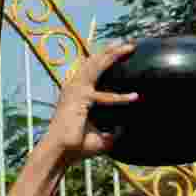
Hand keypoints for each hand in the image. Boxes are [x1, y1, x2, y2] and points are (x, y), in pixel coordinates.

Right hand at [45, 42, 138, 164]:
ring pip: (96, 66)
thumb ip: (114, 130)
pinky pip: (103, 97)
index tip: (118, 49)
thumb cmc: (77, 147)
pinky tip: (134, 97)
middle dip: (111, 50)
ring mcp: (75, 90)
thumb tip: (127, 131)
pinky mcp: (80, 99)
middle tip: (128, 43)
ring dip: (112, 55)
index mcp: (77, 91)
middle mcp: (74, 87)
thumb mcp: (101, 136)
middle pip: (94, 62)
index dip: (104, 58)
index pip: (92, 69)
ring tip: (128, 47)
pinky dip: (119, 98)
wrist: (60, 153)